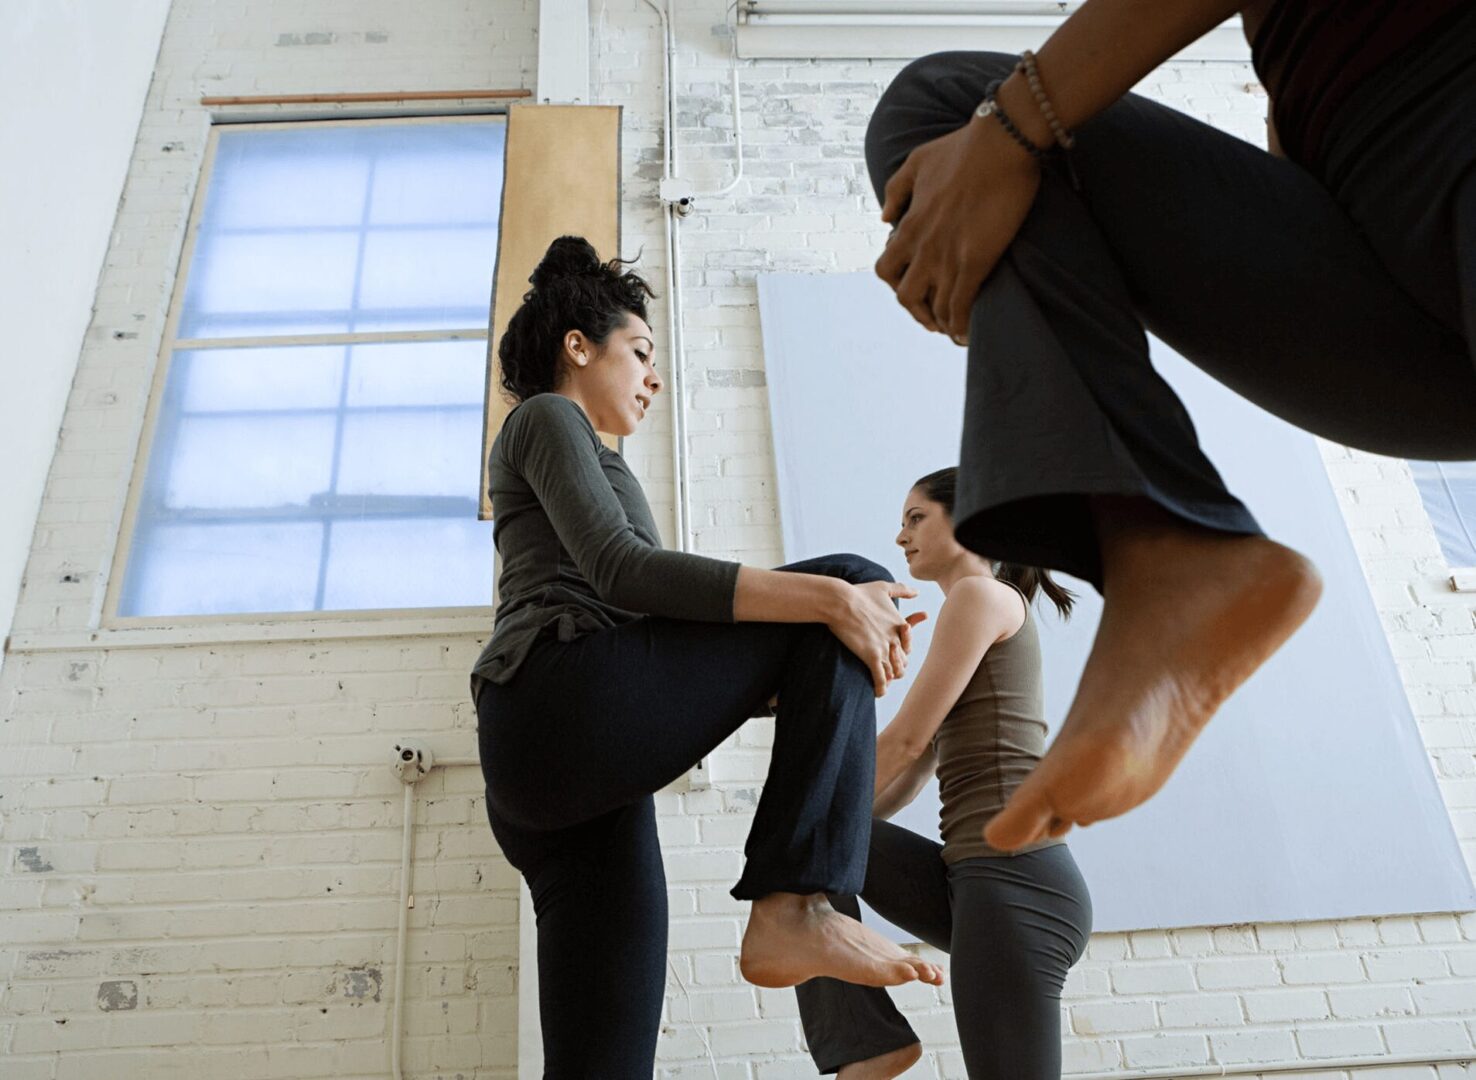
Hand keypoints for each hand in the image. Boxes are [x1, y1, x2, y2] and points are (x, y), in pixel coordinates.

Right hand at [828, 580, 921, 696]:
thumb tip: (916, 592)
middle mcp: (895, 639)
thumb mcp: (884, 587)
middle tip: (886, 673)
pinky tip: (877, 694)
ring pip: (894, 673)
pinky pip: (881, 679)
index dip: (901, 654)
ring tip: (881, 683)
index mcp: (898, 625)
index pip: (907, 647)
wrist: (841, 601)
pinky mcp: (871, 656)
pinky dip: (881, 688)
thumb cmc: (859, 592)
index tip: (891, 656)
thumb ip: (902, 589)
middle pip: (902, 662)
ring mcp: (884, 649)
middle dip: (895, 668)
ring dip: (889, 679)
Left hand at [875, 114, 1041, 341]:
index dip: (896, 285)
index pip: (886, 270)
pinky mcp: (975, 260)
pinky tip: (968, 334)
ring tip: (954, 331)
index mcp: (909, 225)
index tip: (912, 288)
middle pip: (905, 296)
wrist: (1001, 142)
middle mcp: (922, 247)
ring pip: (933, 308)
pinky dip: (961, 326)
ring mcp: (947, 256)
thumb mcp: (916, 162)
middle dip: (917, 311)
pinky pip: (961, 306)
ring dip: (941, 324)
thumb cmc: (963, 146)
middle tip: (933, 317)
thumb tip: (885, 218)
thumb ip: (896, 191)